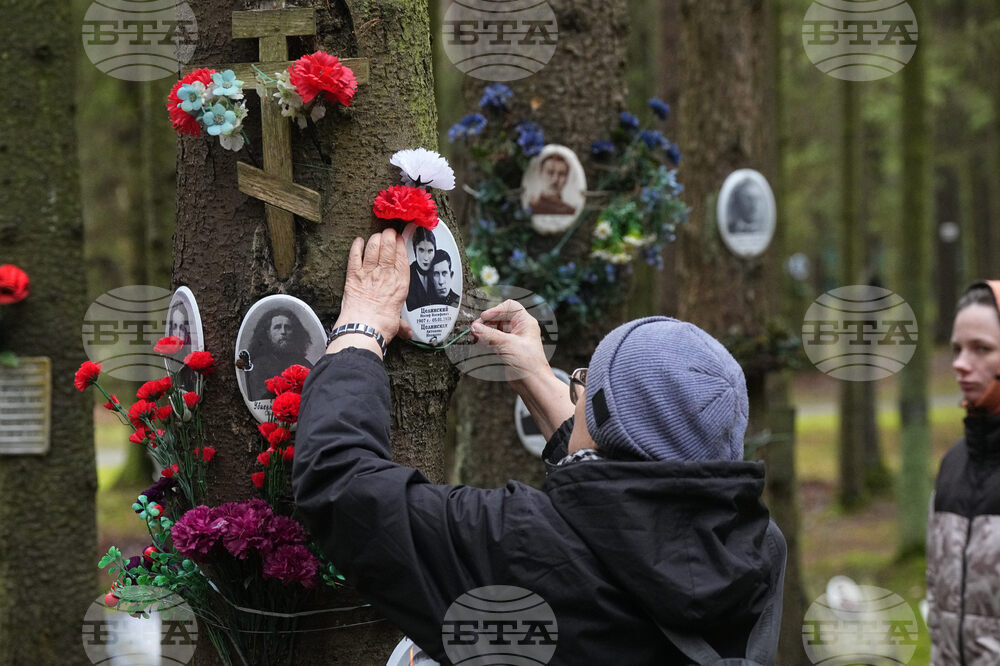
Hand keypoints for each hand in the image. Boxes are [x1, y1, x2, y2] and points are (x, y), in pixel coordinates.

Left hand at [335, 229, 409, 344]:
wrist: (363, 328)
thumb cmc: (382, 326)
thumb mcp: (397, 324)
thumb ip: (402, 324)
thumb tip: (408, 332)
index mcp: (400, 285)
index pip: (402, 258)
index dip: (401, 245)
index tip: (400, 239)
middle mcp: (386, 275)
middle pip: (388, 248)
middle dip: (388, 236)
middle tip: (388, 232)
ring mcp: (369, 273)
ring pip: (373, 248)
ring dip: (375, 239)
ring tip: (376, 235)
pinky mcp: (353, 276)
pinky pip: (355, 256)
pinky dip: (356, 246)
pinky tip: (358, 241)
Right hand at [471, 299, 550, 383]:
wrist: (533, 384)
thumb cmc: (529, 363)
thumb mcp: (506, 344)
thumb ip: (488, 334)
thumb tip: (475, 327)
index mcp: (525, 322)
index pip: (510, 307)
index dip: (496, 309)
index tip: (484, 317)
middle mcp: (520, 329)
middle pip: (499, 318)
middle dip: (487, 323)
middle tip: (475, 328)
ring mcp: (513, 340)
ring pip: (495, 330)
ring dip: (484, 332)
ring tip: (475, 337)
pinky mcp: (507, 350)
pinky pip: (494, 341)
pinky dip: (486, 341)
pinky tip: (479, 344)